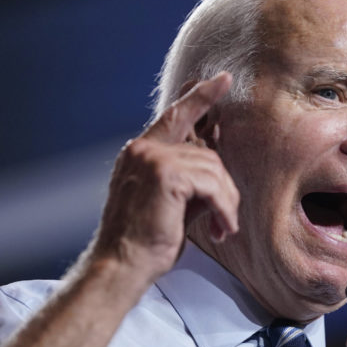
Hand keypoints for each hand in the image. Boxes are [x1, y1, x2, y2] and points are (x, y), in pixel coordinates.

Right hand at [92, 72, 239, 277]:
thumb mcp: (172, 203)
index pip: (176, 115)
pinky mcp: (165, 173)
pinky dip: (223, 209)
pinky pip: (213, 184)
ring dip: (225, 203)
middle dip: (224, 187)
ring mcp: (152, 158)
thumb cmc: (144, 242)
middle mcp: (143, 149)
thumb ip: (192, 178)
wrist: (120, 266)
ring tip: (221, 228)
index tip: (224, 79)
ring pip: (214, 168)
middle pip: (207, 153)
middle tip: (226, 218)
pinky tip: (220, 229)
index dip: (201, 96)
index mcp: (140, 153)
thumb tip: (220, 164)